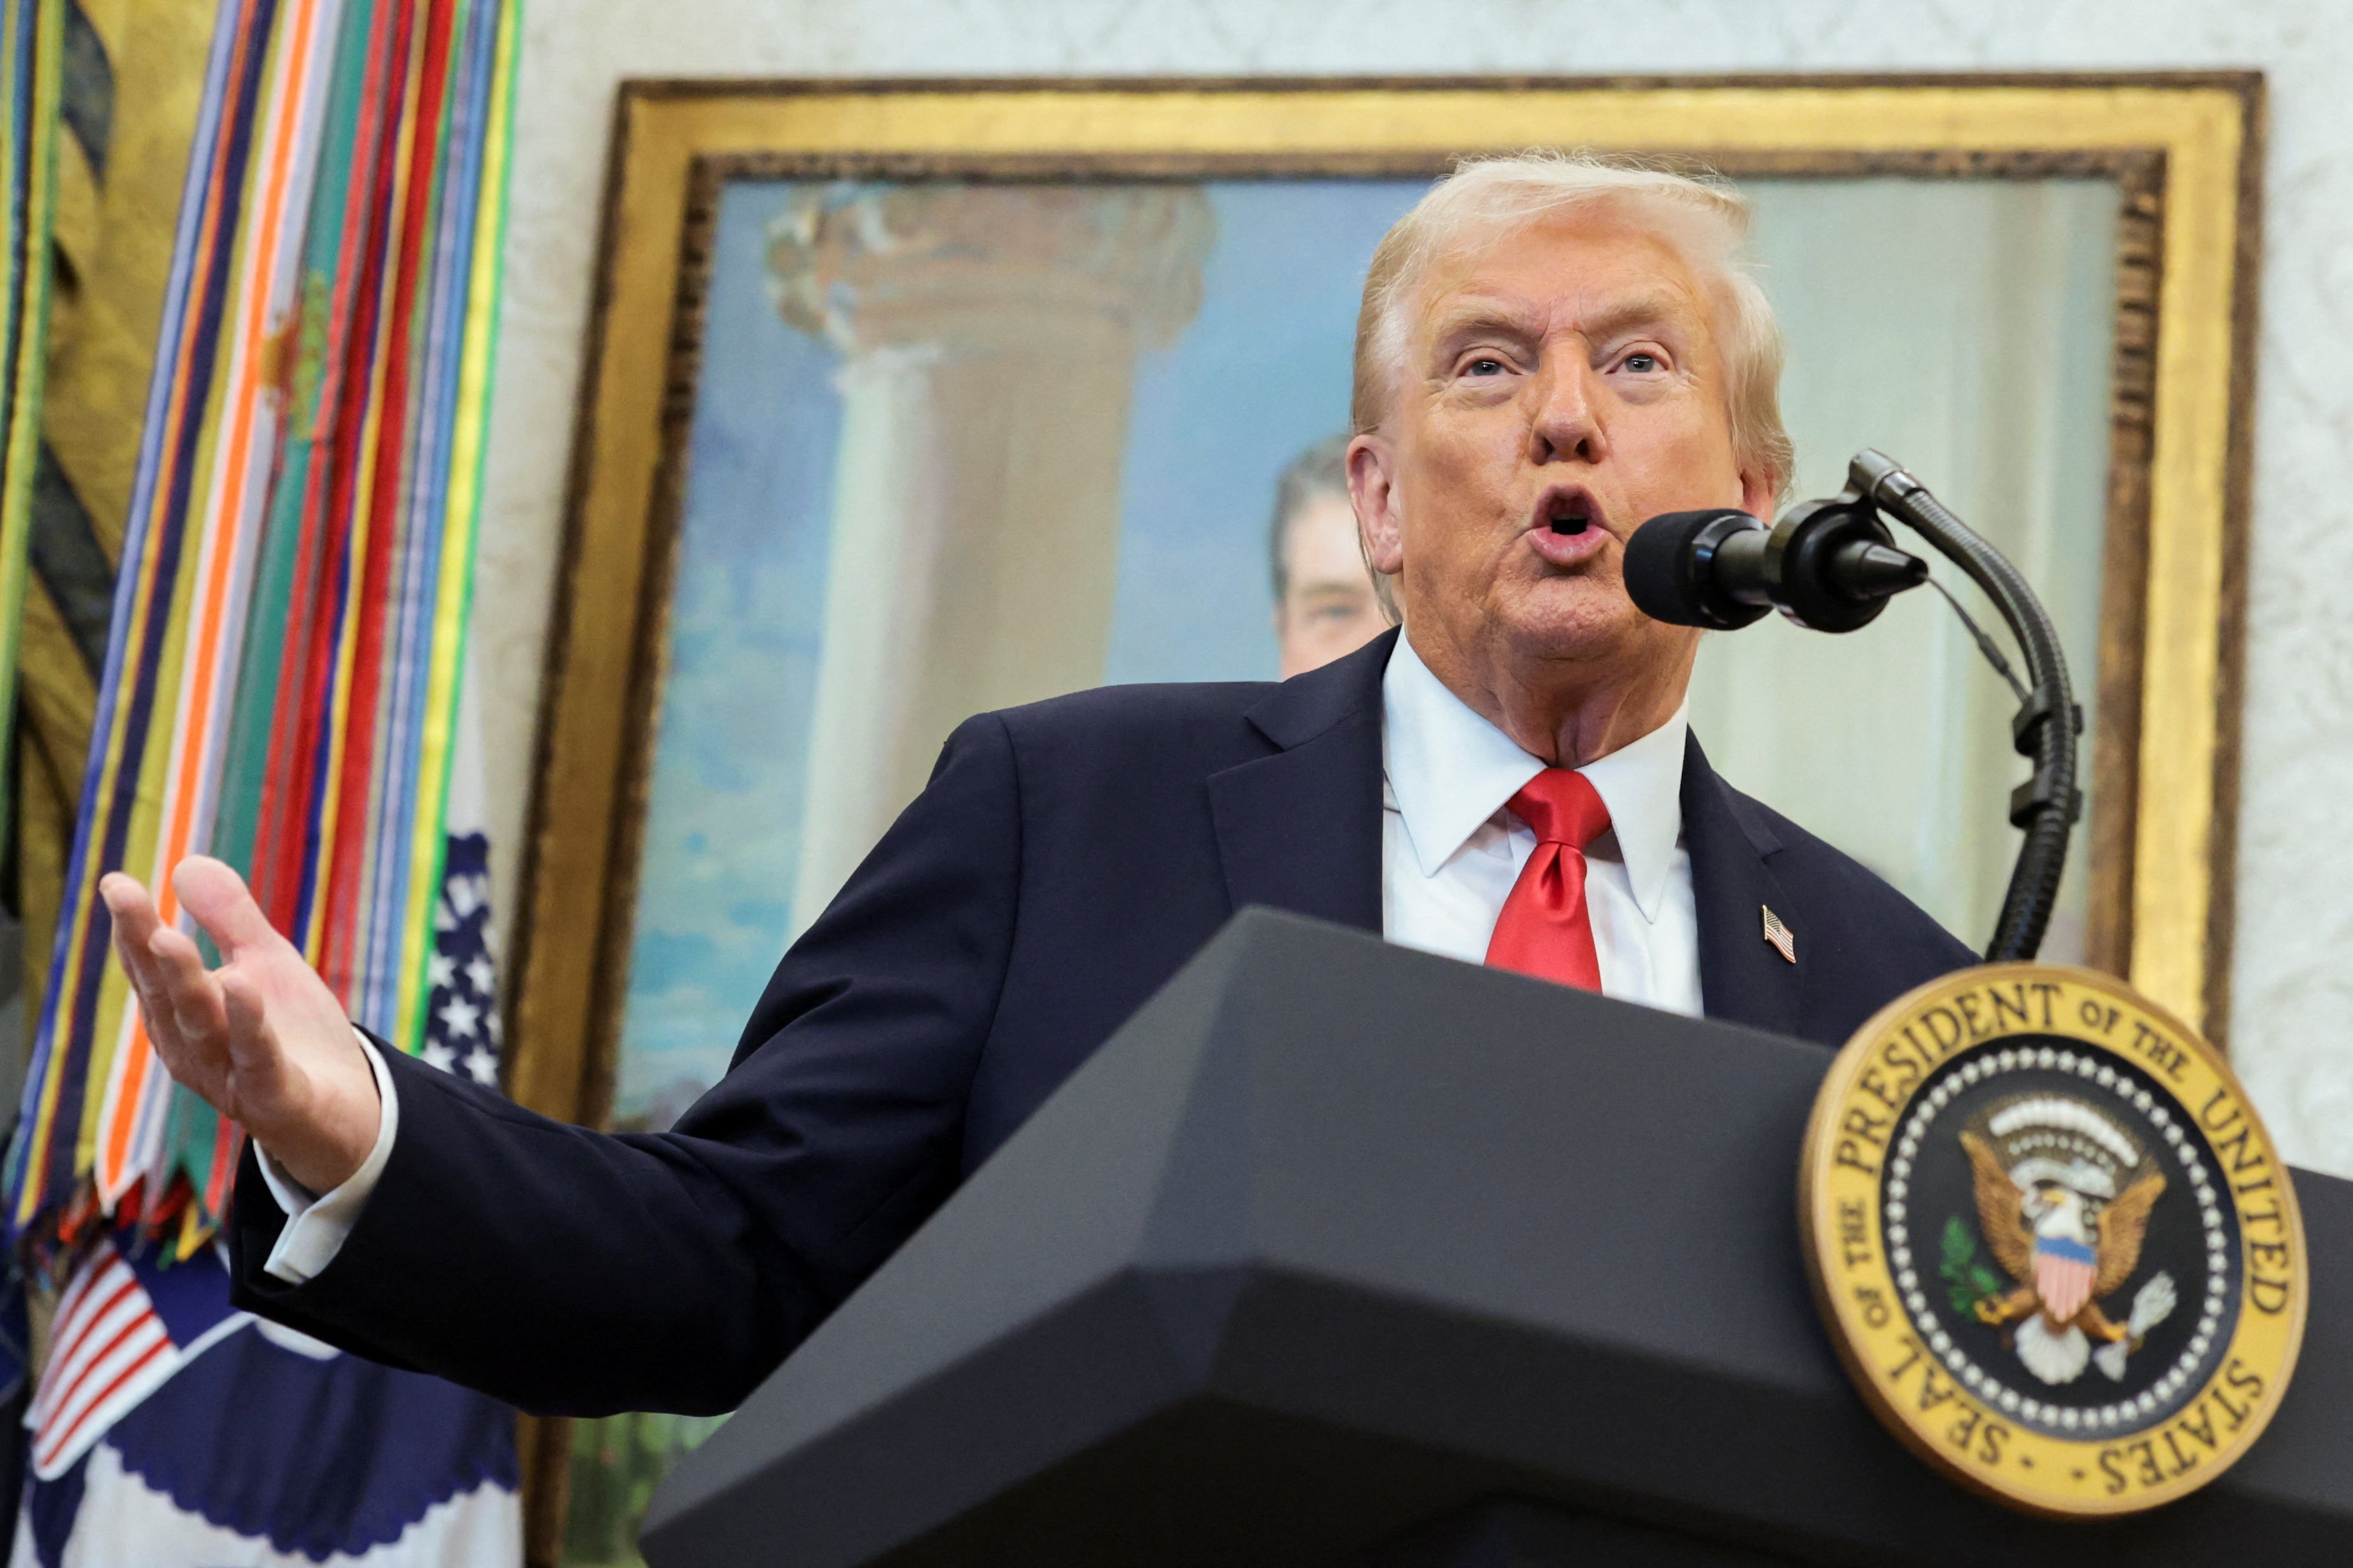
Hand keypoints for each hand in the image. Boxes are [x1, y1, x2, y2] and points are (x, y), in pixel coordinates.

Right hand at [100, 857, 377, 1193]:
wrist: (343, 1109)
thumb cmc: (292, 1034)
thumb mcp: (265, 965)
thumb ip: (229, 919)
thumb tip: (185, 863)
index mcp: (184, 1014)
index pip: (151, 968)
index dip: (132, 927)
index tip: (116, 882)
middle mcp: (194, 1047)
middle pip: (167, 992)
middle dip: (147, 947)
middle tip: (128, 900)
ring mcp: (229, 1075)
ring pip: (203, 1025)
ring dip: (185, 981)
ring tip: (169, 936)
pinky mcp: (272, 1096)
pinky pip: (258, 1058)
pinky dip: (248, 1024)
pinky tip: (241, 985)